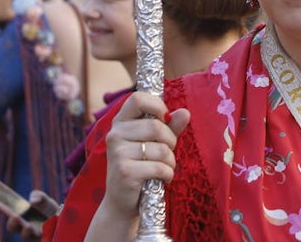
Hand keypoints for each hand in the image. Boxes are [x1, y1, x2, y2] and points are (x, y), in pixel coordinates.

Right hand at [5, 190, 58, 238]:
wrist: (62, 216)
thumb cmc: (47, 207)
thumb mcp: (43, 198)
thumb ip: (38, 195)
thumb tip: (32, 201)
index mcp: (19, 214)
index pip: (5, 212)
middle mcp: (22, 225)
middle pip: (12, 226)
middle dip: (12, 222)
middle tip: (14, 216)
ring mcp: (31, 233)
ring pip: (24, 235)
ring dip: (25, 231)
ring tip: (28, 226)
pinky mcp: (41, 238)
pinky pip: (37, 238)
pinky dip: (38, 234)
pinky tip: (40, 230)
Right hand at [101, 93, 189, 221]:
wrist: (121, 202)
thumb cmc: (141, 166)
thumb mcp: (156, 142)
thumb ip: (170, 127)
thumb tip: (185, 112)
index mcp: (121, 122)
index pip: (138, 98)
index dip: (157, 105)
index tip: (164, 118)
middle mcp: (115, 134)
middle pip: (157, 126)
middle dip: (170, 141)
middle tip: (166, 152)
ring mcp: (118, 153)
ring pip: (161, 149)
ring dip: (170, 161)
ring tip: (163, 167)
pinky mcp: (125, 172)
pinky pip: (160, 167)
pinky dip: (168, 174)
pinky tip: (162, 178)